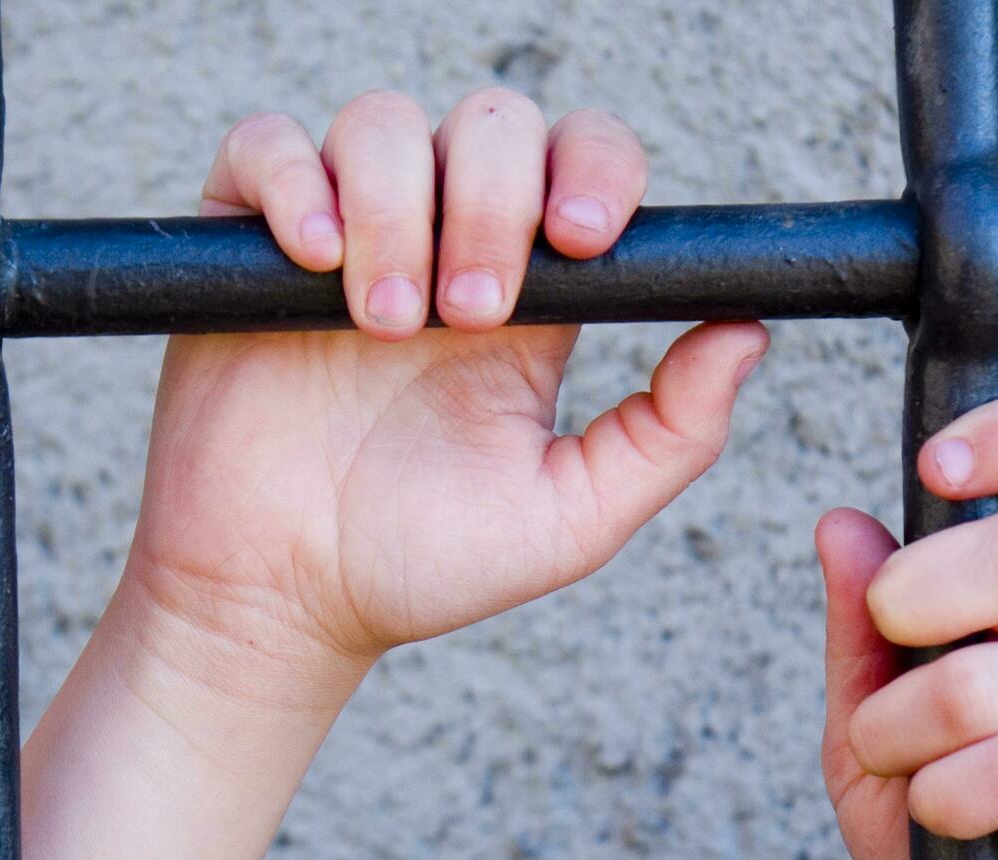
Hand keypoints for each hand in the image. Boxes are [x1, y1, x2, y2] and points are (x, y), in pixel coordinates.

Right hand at [127, 88, 768, 710]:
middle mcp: (443, 250)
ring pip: (384, 123)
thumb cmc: (424, 562)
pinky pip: (268, 147)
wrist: (284, 600)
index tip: (580, 240)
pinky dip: (295, 182)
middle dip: (492, 203)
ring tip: (390, 324)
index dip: (593, 170)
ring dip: (396, 209)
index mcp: (533, 302)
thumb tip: (749, 331)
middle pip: (493, 124)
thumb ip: (672, 431)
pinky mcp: (248, 248)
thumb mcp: (573, 515)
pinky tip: (314, 262)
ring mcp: (347, 242)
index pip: (581, 165)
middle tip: (472, 317)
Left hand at [816, 397, 997, 859]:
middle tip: (891, 650)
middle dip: (916, 598)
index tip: (936, 463)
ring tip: (907, 768)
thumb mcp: (874, 719)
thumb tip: (845, 523)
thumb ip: (860, 627)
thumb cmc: (953, 827)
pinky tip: (949, 817)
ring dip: (902, 732)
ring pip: (984, 674)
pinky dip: (942, 798)